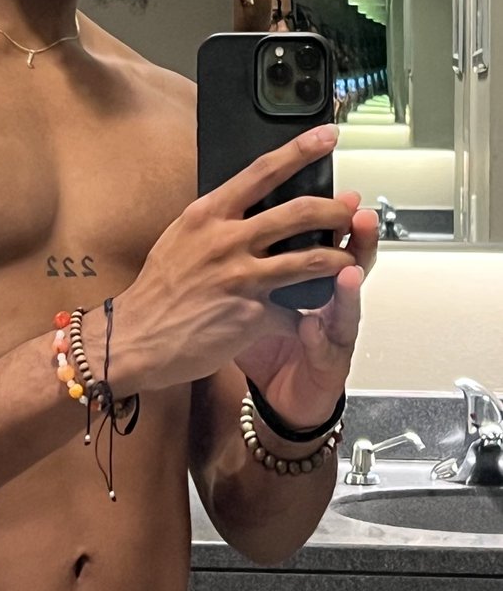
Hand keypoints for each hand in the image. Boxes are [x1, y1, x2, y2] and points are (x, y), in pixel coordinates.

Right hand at [118, 125, 356, 394]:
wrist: (135, 337)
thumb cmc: (158, 289)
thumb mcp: (181, 236)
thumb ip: (216, 219)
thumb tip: (246, 203)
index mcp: (208, 214)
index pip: (262, 171)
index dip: (300, 150)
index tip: (326, 136)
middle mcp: (226, 240)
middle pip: (299, 212)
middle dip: (336, 208)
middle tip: (351, 207)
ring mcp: (240, 277)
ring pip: (310, 259)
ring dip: (340, 259)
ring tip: (350, 259)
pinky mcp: (251, 315)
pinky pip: (293, 309)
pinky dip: (305, 312)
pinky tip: (310, 315)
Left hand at [234, 195, 378, 428]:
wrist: (278, 396)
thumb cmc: (267, 340)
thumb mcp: (256, 294)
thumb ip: (257, 258)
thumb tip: (235, 214)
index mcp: (308, 278)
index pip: (329, 240)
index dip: (335, 215)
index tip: (339, 194)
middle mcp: (329, 301)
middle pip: (352, 263)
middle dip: (355, 239)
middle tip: (355, 215)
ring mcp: (332, 333)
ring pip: (347, 306)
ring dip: (346, 287)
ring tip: (347, 269)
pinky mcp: (328, 365)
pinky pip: (326, 349)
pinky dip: (319, 337)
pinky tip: (313, 326)